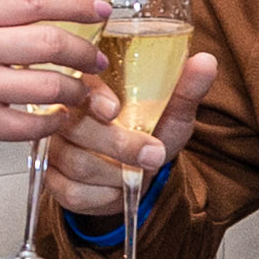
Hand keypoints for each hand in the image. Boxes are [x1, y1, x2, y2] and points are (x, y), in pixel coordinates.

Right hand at [0, 0, 107, 165]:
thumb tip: (40, 20)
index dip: (76, 3)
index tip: (100, 10)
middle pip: (51, 42)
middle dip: (85, 52)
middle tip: (97, 60)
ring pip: (49, 85)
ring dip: (76, 90)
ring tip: (82, 93)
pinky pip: (32, 124)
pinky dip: (52, 123)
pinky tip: (56, 120)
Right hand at [40, 48, 220, 223]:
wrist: (142, 170)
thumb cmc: (152, 132)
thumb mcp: (173, 111)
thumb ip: (186, 88)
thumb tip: (206, 62)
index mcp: (89, 87)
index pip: (79, 84)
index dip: (93, 97)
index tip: (114, 110)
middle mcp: (64, 114)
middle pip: (77, 129)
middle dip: (120, 146)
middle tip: (153, 154)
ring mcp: (54, 148)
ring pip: (77, 164)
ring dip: (116, 174)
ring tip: (137, 172)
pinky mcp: (53, 180)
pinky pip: (72, 192)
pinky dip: (103, 196)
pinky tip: (116, 188)